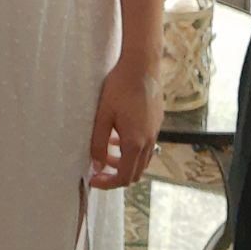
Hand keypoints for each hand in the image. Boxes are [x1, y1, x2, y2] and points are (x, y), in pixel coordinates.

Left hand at [88, 52, 163, 189]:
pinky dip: (132, 148)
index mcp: (135, 143)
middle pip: (136, 172)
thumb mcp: (103, 116)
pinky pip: (146, 145)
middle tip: (99, 168)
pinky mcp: (157, 122)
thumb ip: (98, 144)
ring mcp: (155, 132)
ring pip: (142, 159)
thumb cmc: (120, 88)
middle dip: (116, 175)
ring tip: (107, 150)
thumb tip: (96, 166)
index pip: (124, 177)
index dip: (108, 183)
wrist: (142, 66)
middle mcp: (148, 141)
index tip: (93, 179)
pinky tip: (119, 133)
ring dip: (125, 161)